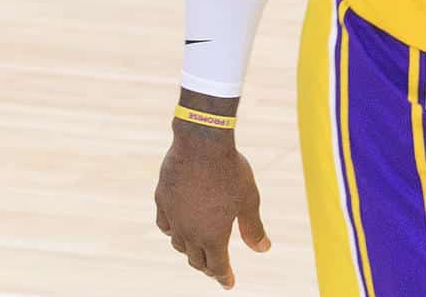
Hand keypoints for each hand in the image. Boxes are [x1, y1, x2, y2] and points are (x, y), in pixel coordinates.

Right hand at [155, 125, 269, 288]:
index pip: (217, 267)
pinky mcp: (162, 200)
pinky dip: (173, 231)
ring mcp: (173, 217)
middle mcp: (189, 232)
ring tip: (199, 248)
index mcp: (212, 236)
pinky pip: (165, 224)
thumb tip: (263, 249)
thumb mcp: (248, 200)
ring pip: (179, 244)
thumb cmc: (230, 171)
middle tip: (215, 268)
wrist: (201, 143)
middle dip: (207, 267)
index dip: (224, 277)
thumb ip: (253, 227)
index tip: (229, 284)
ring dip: (190, 250)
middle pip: (196, 260)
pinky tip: (178, 228)